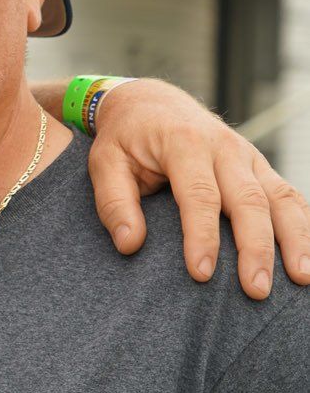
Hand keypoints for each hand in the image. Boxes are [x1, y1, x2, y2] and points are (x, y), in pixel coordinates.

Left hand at [87, 78, 309, 298]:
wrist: (149, 102)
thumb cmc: (124, 138)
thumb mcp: (104, 163)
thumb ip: (114, 203)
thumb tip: (129, 244)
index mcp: (185, 144)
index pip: (200, 195)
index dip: (202, 236)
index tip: (201, 274)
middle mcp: (225, 147)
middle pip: (250, 200)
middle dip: (256, 248)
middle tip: (255, 290)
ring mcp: (248, 156)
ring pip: (281, 197)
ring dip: (295, 239)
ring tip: (302, 278)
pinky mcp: (259, 166)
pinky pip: (288, 195)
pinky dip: (302, 225)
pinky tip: (306, 256)